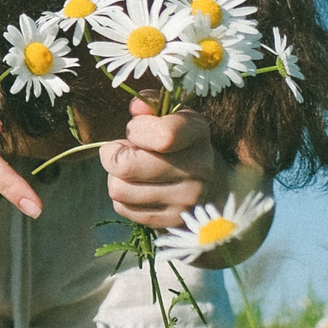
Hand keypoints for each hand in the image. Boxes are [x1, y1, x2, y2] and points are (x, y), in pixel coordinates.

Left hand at [99, 97, 226, 230]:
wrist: (214, 185)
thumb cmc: (183, 143)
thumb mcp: (173, 116)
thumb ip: (151, 105)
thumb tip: (137, 108)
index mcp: (198, 135)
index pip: (163, 136)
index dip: (136, 131)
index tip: (136, 130)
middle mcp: (197, 170)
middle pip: (127, 166)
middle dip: (113, 154)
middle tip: (122, 150)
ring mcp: (185, 202)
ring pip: (119, 189)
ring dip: (115, 176)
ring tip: (131, 169)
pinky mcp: (171, 223)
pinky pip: (123, 208)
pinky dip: (122, 197)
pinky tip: (138, 187)